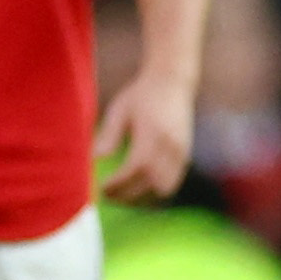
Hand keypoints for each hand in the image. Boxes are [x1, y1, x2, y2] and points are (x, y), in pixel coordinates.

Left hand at [95, 70, 194, 203]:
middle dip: (129, 195)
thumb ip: (109, 135)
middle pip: (151, 183)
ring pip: (164, 188)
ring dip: (143, 197)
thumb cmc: (141, 95)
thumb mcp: (120, 110)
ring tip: (122, 195)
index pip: (136, 169)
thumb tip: (94, 159)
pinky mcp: (186, 156)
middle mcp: (170, 147)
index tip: (103, 189)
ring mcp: (181, 153)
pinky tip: (139, 188)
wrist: (172, 83)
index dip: (120, 184)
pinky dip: (156, 190)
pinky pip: (173, 182)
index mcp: (152, 134)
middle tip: (108, 196)